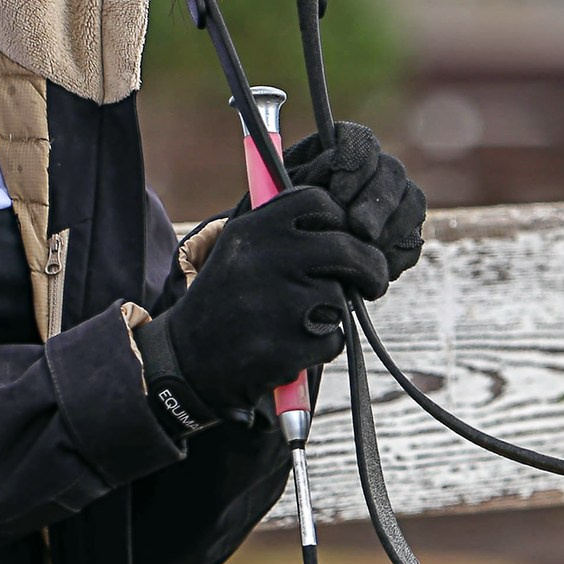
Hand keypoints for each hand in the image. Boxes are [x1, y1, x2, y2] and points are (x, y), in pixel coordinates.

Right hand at [140, 188, 390, 419]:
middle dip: (370, 268)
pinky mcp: (286, 346)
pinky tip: (293, 347)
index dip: (342, 219)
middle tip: (374, 281)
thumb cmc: (227, 300)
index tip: (348, 235)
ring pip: (340, 299)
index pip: (318, 202)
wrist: (189, 362)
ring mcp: (276, 304)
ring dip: (332, 313)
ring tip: (299, 321)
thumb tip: (346, 218)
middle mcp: (264, 260)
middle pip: (346, 250)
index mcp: (253, 230)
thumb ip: (283, 229)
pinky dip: (323, 346)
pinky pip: (333, 339)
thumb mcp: (240, 251)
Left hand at [281, 121, 426, 287]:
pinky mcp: (398, 236)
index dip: (355, 160)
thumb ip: (301, 180)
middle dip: (378, 200)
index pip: (358, 139)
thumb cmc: (268, 226)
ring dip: (393, 226)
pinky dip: (398, 253)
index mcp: (333, 153)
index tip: (337, 191)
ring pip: (412, 201)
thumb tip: (325, 165)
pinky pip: (413, 240)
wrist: (274, 268)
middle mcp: (368, 173)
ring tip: (367, 248)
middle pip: (391, 170)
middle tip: (359, 228)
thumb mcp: (274, 200)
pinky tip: (376, 266)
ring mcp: (389, 204)